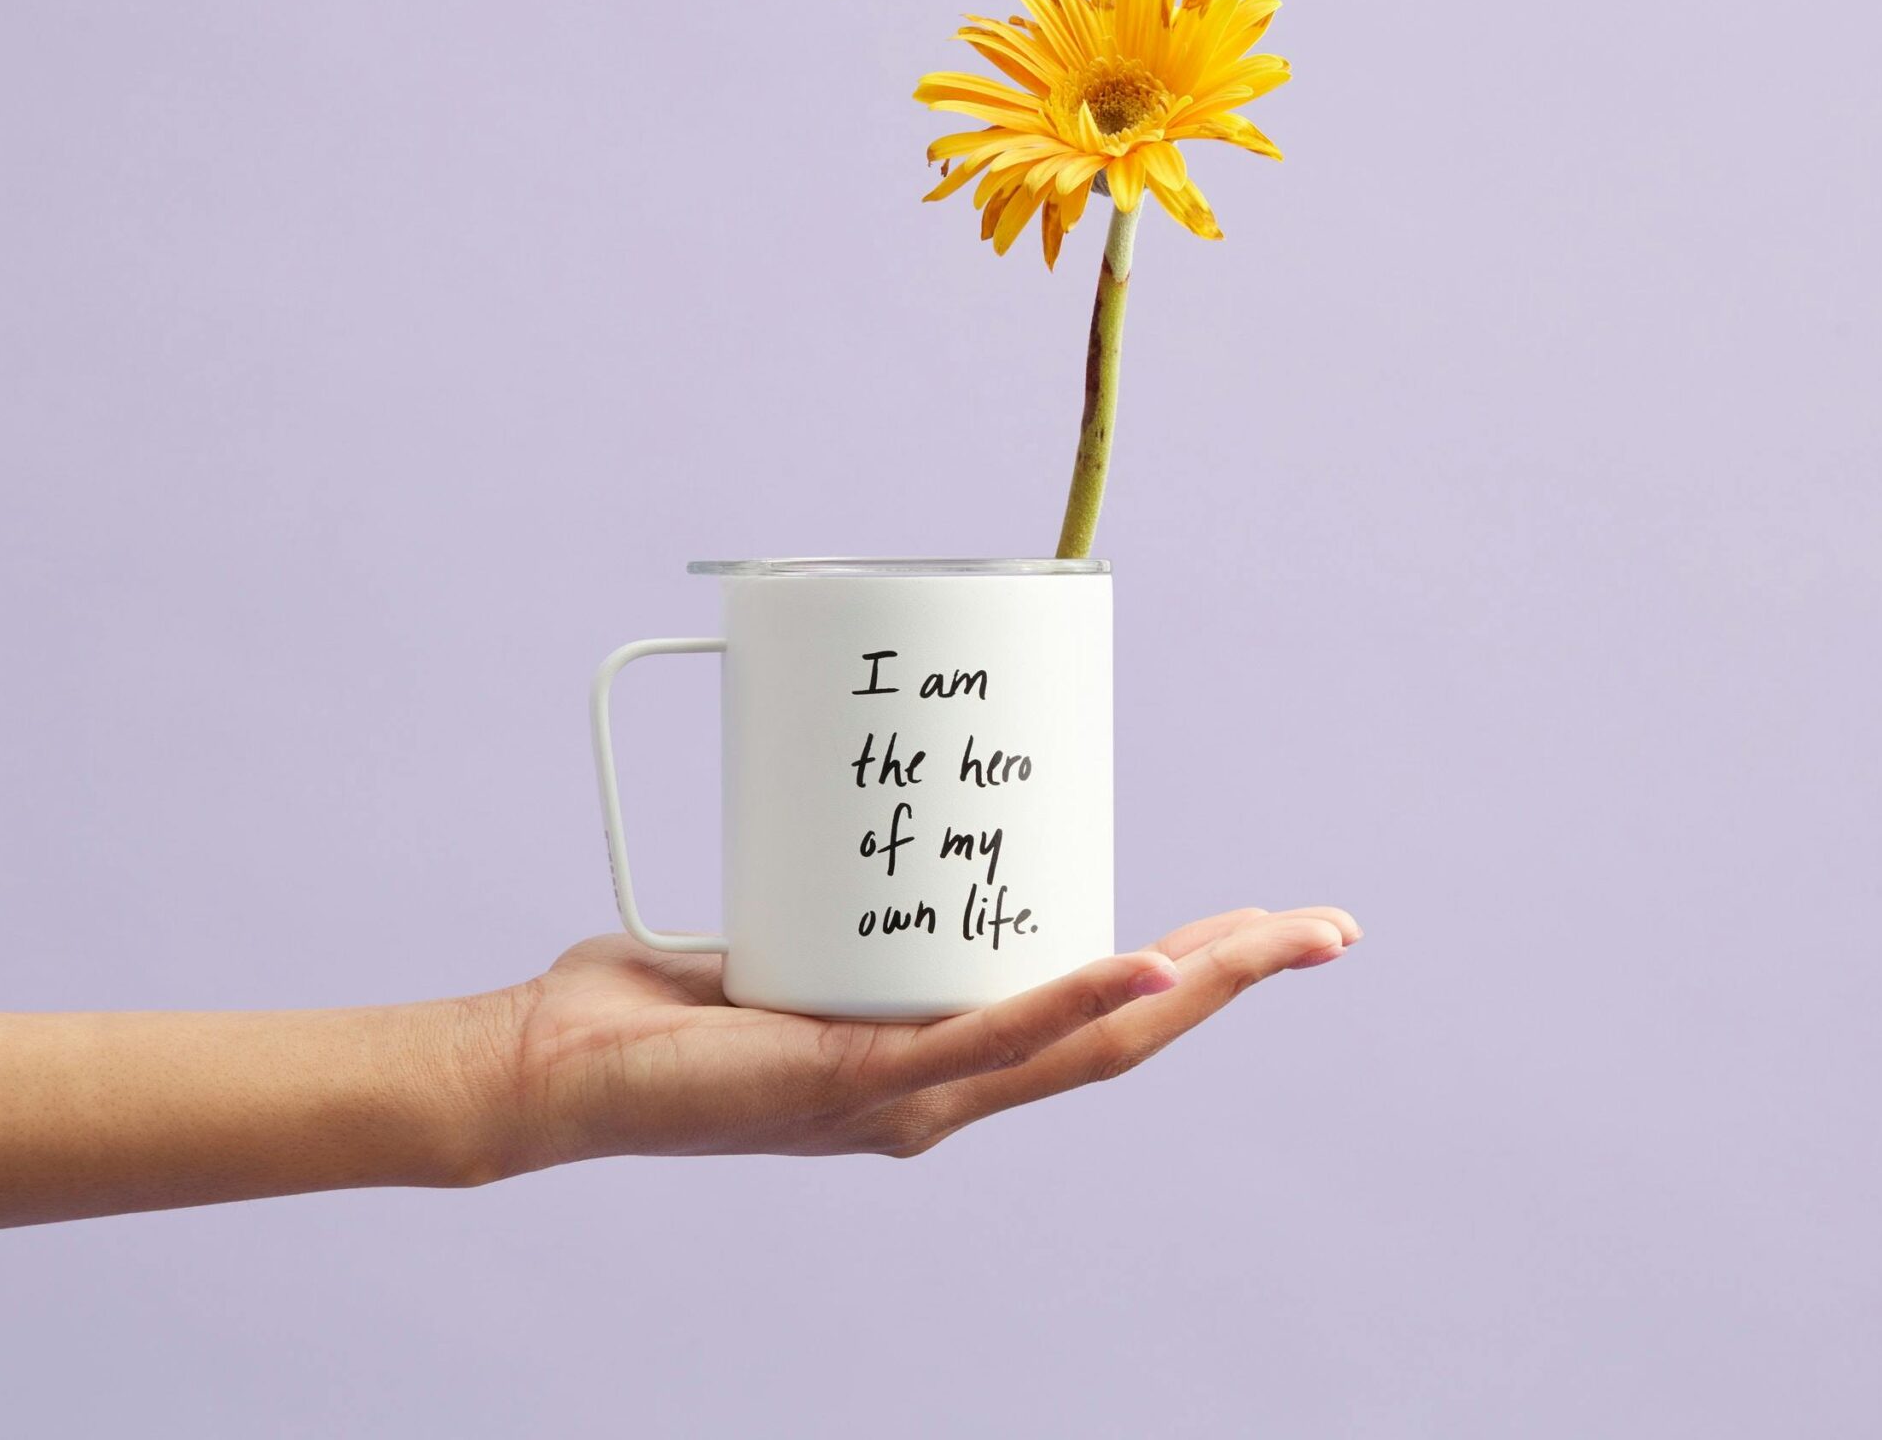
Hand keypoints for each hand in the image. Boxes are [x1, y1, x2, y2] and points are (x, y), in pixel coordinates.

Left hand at [466, 905, 1360, 1173]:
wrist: (554, 1066)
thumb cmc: (655, 1008)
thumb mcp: (787, 930)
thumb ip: (836, 891)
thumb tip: (864, 783)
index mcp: (937, 1058)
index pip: (1093, 1017)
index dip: (1190, 975)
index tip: (1268, 925)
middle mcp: (940, 1091)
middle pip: (1123, 1037)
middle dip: (1234, 980)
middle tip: (1327, 928)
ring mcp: (907, 1098)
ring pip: (1083, 1045)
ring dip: (1191, 988)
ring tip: (1278, 938)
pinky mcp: (855, 1082)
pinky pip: (984, 1041)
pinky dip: (1072, 1004)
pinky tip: (1146, 971)